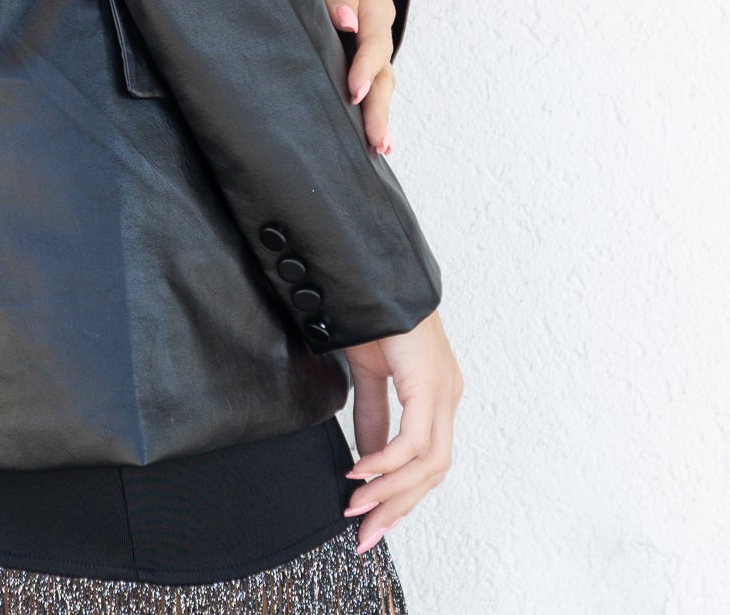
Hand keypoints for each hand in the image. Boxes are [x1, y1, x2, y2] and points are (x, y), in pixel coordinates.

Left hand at [319, 0, 395, 154]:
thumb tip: (346, 21)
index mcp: (374, 3)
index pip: (373, 41)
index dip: (364, 68)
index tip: (353, 92)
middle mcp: (378, 26)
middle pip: (384, 71)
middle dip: (379, 107)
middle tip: (375, 141)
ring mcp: (373, 42)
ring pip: (382, 81)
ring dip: (380, 114)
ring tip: (379, 147)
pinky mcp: (363, 52)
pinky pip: (373, 81)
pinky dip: (375, 107)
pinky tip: (375, 136)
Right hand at [341, 310, 462, 552]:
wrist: (373, 272)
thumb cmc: (373, 312)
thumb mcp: (369, 374)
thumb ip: (371, 416)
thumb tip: (365, 460)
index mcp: (436, 396)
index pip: (427, 464)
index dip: (401, 497)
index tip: (372, 523)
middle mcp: (447, 398)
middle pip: (432, 473)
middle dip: (397, 508)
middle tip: (366, 533)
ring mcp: (443, 392)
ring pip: (428, 464)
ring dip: (390, 491)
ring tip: (357, 505)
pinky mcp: (429, 385)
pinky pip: (414, 441)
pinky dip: (386, 462)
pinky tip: (361, 472)